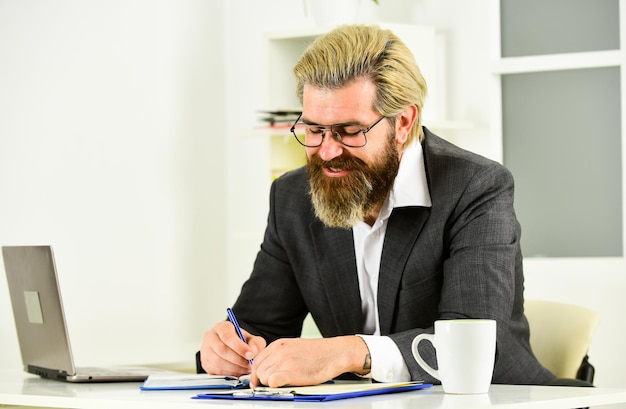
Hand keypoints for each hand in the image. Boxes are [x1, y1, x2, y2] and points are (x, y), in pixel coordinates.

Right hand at [200, 321, 265, 375]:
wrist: (231, 348)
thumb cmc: (240, 342)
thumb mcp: (251, 339)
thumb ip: (256, 343)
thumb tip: (253, 351)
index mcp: (221, 327)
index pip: (227, 336)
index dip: (239, 347)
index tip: (250, 355)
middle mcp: (210, 337)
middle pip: (222, 350)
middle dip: (238, 360)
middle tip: (249, 365)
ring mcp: (205, 351)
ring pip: (218, 362)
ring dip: (235, 368)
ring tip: (246, 369)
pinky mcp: (205, 364)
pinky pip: (216, 371)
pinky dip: (229, 373)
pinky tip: (238, 372)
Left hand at [250, 336, 369, 387]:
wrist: (334, 353)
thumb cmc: (318, 353)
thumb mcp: (294, 346)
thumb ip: (279, 354)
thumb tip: (268, 367)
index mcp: (278, 344)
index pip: (257, 360)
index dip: (257, 373)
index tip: (259, 380)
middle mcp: (279, 351)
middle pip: (258, 370)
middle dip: (262, 380)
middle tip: (270, 385)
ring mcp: (285, 361)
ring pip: (264, 377)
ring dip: (269, 384)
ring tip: (281, 384)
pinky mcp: (292, 372)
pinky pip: (272, 382)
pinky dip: (274, 386)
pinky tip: (283, 385)